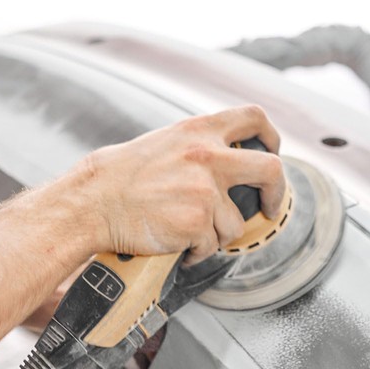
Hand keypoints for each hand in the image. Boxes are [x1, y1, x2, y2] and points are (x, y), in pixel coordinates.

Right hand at [80, 105, 285, 262]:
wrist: (93, 202)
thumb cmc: (122, 176)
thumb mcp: (166, 143)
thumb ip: (200, 145)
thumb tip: (232, 160)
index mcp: (199, 130)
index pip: (253, 117)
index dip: (271, 136)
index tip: (272, 152)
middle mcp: (208, 155)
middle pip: (271, 169)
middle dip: (276, 193)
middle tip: (267, 207)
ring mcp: (205, 189)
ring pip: (235, 223)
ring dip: (215, 234)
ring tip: (185, 231)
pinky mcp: (197, 221)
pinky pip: (212, 246)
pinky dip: (197, 252)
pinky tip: (176, 243)